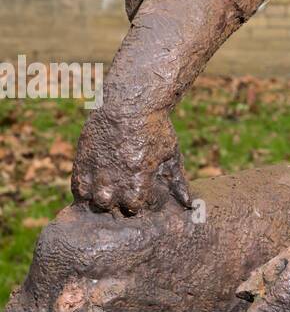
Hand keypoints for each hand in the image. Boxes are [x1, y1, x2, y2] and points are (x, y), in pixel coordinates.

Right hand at [72, 109, 191, 214]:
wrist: (128, 102)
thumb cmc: (154, 128)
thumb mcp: (170, 153)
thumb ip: (178, 181)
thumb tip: (188, 205)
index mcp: (138, 176)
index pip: (136, 208)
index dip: (143, 202)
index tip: (149, 190)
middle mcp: (114, 177)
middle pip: (114, 209)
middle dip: (124, 204)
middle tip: (132, 188)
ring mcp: (95, 171)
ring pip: (95, 203)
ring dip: (106, 199)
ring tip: (117, 187)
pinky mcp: (81, 162)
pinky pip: (78, 190)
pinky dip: (88, 192)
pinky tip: (101, 183)